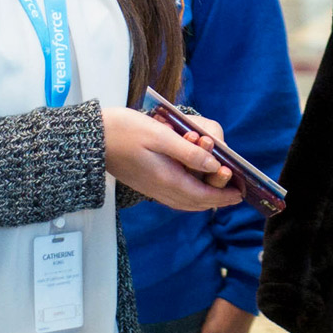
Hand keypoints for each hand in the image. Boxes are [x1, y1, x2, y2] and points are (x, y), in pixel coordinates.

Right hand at [102, 107, 242, 211]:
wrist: (92, 139)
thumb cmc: (125, 130)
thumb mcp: (160, 135)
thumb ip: (187, 152)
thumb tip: (212, 165)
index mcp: (167, 179)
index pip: (203, 195)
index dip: (224, 195)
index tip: (240, 192)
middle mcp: (161, 189)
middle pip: (196, 202)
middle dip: (217, 198)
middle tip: (234, 190)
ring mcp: (152, 188)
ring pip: (185, 201)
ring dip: (204, 197)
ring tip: (219, 189)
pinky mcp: (146, 184)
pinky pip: (174, 196)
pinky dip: (189, 193)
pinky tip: (193, 183)